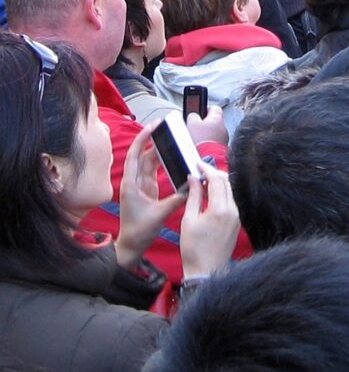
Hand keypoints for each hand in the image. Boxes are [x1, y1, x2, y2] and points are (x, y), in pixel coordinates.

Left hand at [114, 124, 186, 269]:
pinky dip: (163, 163)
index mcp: (132, 184)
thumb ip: (177, 198)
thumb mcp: (160, 214)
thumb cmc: (139, 231)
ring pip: (149, 162)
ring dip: (159, 151)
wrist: (131, 245)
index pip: (135, 155)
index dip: (143, 139)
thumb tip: (192, 185)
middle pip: (143, 155)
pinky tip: (172, 157)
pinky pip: (155, 171)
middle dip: (153, 140)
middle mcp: (134, 181)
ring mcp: (141, 185)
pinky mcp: (147, 190)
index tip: (153, 126)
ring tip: (171, 139)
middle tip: (165, 128)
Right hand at [179, 163, 239, 278]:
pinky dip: (221, 195)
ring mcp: (237, 217)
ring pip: (229, 192)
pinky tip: (210, 197)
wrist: (206, 270)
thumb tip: (194, 178)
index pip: (217, 180)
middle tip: (199, 171)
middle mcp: (233, 210)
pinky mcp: (236, 223)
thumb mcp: (189, 219)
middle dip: (214, 174)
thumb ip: (194, 196)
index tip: (197, 164)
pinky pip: (230, 202)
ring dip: (218, 184)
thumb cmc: (194, 247)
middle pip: (226, 183)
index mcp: (220, 208)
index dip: (207, 169)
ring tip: (202, 182)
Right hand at [186, 106, 227, 146]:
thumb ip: (193, 116)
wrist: (206, 159)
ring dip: (206, 134)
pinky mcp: (221, 148)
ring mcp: (224, 139)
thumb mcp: (191, 123)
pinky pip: (214, 142)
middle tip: (195, 127)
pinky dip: (208, 143)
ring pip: (214, 133)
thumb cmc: (201, 141)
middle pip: (214, 121)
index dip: (206, 109)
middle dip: (204, 124)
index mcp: (218, 118)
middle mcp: (224, 128)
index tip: (200, 112)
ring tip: (197, 138)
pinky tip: (201, 146)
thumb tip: (194, 115)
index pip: (215, 108)